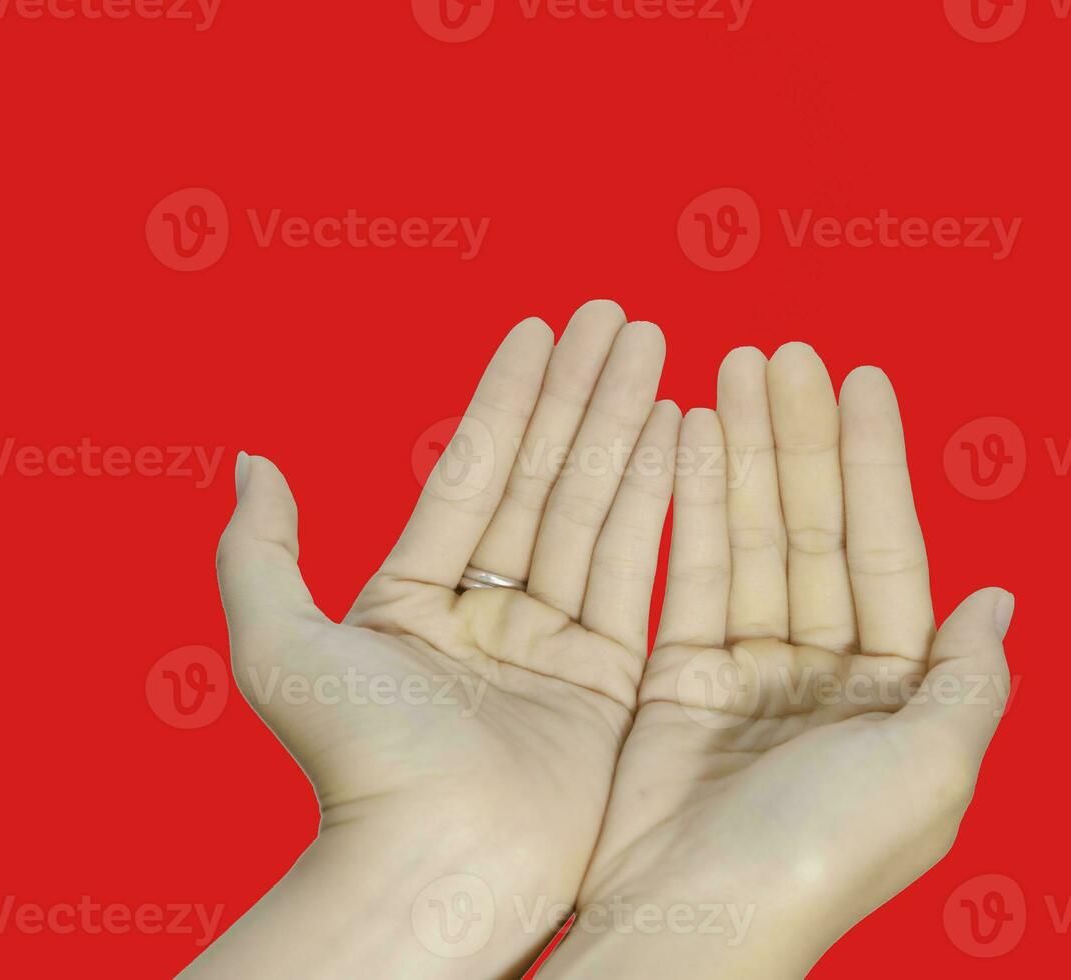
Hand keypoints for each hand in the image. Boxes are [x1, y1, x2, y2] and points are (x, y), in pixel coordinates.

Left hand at [186, 301, 674, 977]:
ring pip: (595, 513)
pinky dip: (660, 501)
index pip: (472, 474)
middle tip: (617, 313)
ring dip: (626, 427)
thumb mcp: (277, 643)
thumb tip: (249, 459)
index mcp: (412, 601)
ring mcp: (552, 648)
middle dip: (580, 393)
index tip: (541, 327)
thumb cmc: (351, 762)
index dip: (507, 397)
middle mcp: (485, 617)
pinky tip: (679, 431)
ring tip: (657, 345)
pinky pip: (638, 573)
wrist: (434, 866)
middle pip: (543, 481)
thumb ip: (259, 547)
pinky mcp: (611, 686)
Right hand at [542, 344, 1011, 976]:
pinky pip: (684, 575)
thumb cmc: (823, 855)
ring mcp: (745, 673)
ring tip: (728, 372)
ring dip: (738, 455)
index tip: (863, 379)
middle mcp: (823, 676)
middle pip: (811, 530)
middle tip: (780, 353)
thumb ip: (967, 682)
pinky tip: (683, 442)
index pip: (886, 553)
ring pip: (746, 539)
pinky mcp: (674, 679)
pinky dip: (684, 508)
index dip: (875, 464)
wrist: (698, 914)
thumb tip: (999, 601)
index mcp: (895, 695)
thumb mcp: (930, 771)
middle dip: (798, 440)